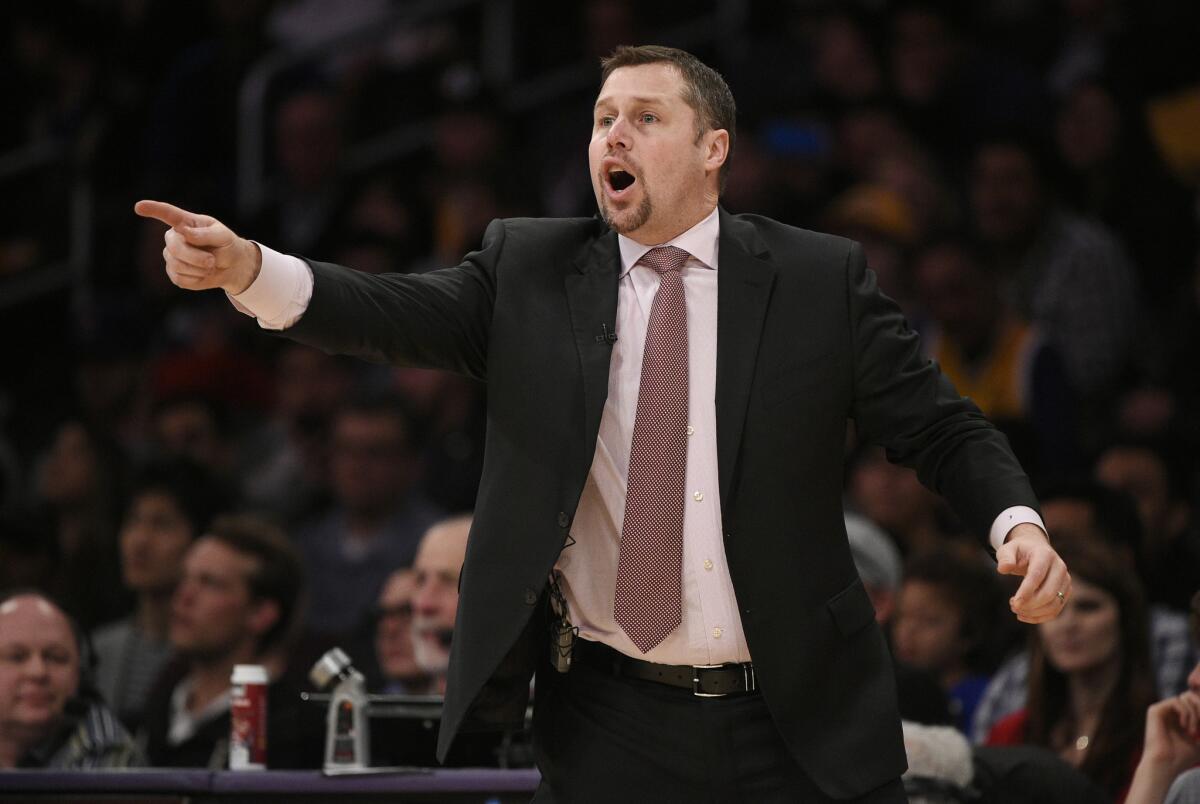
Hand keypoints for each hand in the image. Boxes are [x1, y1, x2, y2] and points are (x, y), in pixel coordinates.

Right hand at [134, 200, 260, 293]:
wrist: (232, 266)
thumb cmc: (226, 245)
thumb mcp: (223, 236)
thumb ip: (205, 234)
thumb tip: (184, 232)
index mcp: (185, 222)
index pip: (167, 214)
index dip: (153, 210)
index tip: (139, 207)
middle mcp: (174, 237)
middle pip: (173, 246)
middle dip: (195, 256)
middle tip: (212, 261)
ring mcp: (171, 255)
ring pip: (176, 264)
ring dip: (198, 268)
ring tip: (211, 265)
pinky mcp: (174, 273)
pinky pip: (180, 279)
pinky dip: (197, 279)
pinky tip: (204, 273)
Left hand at [995, 523, 1070, 623]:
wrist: (1035, 549)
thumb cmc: (1019, 551)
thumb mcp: (1007, 550)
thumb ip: (1004, 558)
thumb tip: (1003, 569)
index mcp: (1045, 554)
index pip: (1037, 576)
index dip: (1026, 591)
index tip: (1014, 603)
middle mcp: (1059, 567)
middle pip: (1049, 593)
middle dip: (1030, 604)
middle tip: (1012, 606)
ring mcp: (1065, 580)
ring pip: (1054, 604)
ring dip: (1034, 612)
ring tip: (1016, 609)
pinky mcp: (1066, 591)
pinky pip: (1056, 610)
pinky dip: (1040, 617)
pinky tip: (1024, 616)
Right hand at [1143, 691, 1199, 774]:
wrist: (1166, 764)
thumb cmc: (1182, 758)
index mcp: (1177, 717)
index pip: (1194, 703)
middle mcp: (1168, 712)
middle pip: (1190, 695)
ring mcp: (1162, 710)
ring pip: (1185, 698)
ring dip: (1194, 714)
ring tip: (1192, 732)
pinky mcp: (1155, 710)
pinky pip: (1177, 702)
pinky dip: (1186, 714)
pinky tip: (1185, 728)